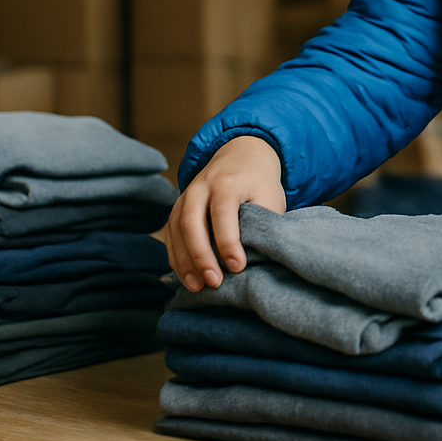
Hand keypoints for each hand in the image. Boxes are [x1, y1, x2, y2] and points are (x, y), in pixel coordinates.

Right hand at [166, 135, 285, 291]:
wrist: (241, 154)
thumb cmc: (259, 181)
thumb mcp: (271, 195)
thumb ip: (265, 221)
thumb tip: (259, 255)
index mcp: (227, 182)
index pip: (223, 213)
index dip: (228, 242)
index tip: (238, 267)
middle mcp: (200, 188)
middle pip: (191, 221)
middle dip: (201, 255)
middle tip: (214, 282)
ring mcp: (185, 197)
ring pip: (176, 230)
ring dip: (184, 261)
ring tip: (197, 287)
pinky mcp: (178, 208)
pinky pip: (170, 234)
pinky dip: (176, 257)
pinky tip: (186, 276)